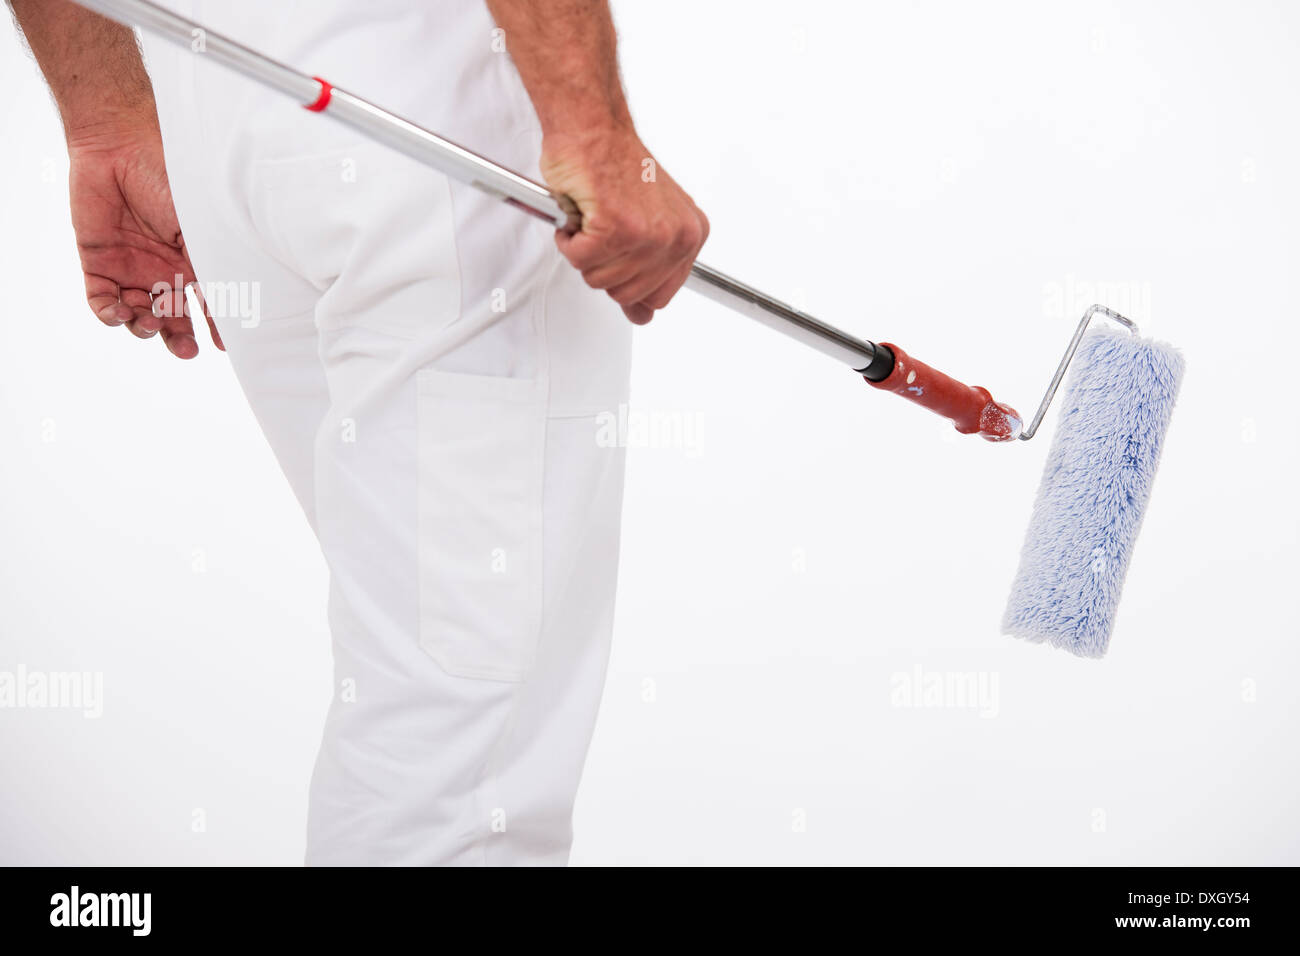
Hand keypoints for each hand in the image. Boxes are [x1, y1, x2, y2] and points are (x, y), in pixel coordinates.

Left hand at [67, 126, 220, 358]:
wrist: (119, 145)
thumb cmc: (169, 178)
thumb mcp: (201, 226)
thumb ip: (214, 265)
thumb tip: (233, 303)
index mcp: (195, 262)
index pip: (208, 304)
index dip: (218, 328)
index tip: (225, 346)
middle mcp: (165, 270)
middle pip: (173, 319)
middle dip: (179, 340)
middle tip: (186, 350)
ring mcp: (131, 269)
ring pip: (139, 317)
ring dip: (145, 329)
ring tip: (149, 324)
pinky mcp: (98, 263)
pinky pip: (102, 302)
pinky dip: (110, 314)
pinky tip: (120, 312)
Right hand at [542, 129, 707, 324]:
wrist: (593, 128)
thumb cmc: (614, 166)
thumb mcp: (645, 223)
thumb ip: (647, 274)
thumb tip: (643, 314)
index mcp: (690, 236)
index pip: (660, 296)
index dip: (629, 284)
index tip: (619, 261)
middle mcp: (676, 237)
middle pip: (626, 293)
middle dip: (602, 266)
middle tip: (600, 229)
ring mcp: (648, 234)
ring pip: (600, 279)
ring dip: (583, 251)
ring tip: (592, 216)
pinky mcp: (616, 226)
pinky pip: (579, 258)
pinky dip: (568, 238)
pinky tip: (579, 212)